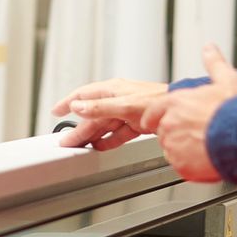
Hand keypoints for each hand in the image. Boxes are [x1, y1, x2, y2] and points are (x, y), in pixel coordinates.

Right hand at [53, 78, 168, 149]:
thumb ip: (99, 107)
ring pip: (104, 125)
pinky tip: (102, 146)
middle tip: (67, 140)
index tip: (56, 110)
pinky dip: (109, 140)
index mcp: (113, 89)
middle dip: (79, 127)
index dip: (69, 103)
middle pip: (93, 115)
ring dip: (93, 136)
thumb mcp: (124, 105)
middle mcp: (119, 99)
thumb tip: (78, 107)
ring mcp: (128, 111)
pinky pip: (118, 133)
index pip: (84, 95)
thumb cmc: (158, 100)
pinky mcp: (137, 123)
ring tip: (81, 146)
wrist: (179, 109)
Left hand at [137, 44, 236, 182]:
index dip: (154, 117)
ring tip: (204, 147)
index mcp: (176, 102)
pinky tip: (206, 159)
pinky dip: (191, 165)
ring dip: (184, 150)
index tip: (153, 122)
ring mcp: (174, 145)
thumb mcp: (227, 79)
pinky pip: (181, 166)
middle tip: (196, 135)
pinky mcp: (181, 165)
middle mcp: (170, 123)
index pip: (153, 111)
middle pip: (164, 131)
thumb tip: (210, 49)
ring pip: (172, 150)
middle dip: (177, 134)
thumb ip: (214, 63)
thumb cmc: (235, 111)